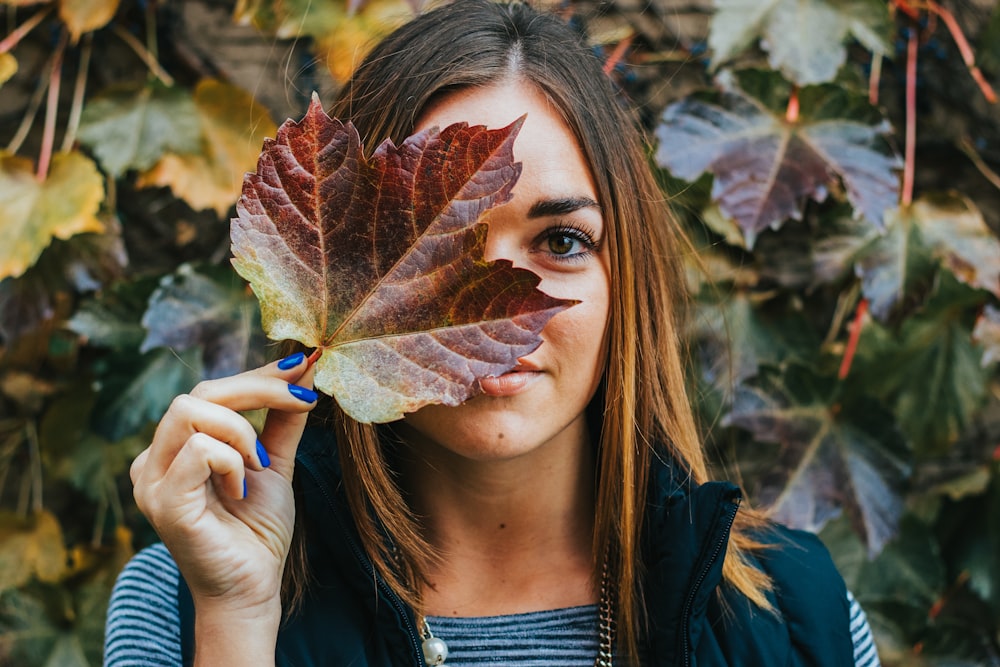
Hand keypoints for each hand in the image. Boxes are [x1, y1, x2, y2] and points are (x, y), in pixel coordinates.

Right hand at [130, 351, 316, 622]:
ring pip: (191, 410)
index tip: (302, 365)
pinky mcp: (162, 501)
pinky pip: (198, 450)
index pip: (211, 389)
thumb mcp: (275, 461)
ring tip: (260, 466)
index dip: (258, 373)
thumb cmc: (257, 530)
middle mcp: (154, 458)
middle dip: (259, 388)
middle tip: (303, 400)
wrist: (253, 586)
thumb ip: (282, 417)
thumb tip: (304, 367)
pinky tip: (241, 490)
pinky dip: (232, 461)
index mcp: (176, 446)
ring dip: (242, 431)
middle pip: (200, 391)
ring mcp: (151, 480)